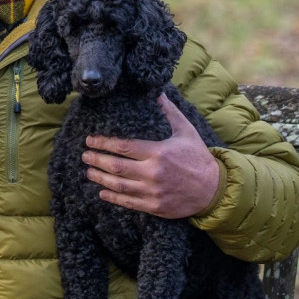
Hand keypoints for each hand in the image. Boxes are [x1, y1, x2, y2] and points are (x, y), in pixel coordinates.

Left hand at [82, 93, 219, 218]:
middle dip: (96, 160)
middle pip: (116, 166)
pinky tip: (102, 192)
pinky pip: (129, 203)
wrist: (213, 189)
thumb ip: (168, 112)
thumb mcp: (185, 131)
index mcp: (158, 152)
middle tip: (85, 155)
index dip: (103, 143)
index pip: (122, 147)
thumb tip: (156, 91)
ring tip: (89, 171)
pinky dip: (113, 197)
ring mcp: (153, 192)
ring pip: (118, 185)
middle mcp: (153, 172)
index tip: (90, 140)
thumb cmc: (198, 157)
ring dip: (100, 178)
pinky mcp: (155, 207)